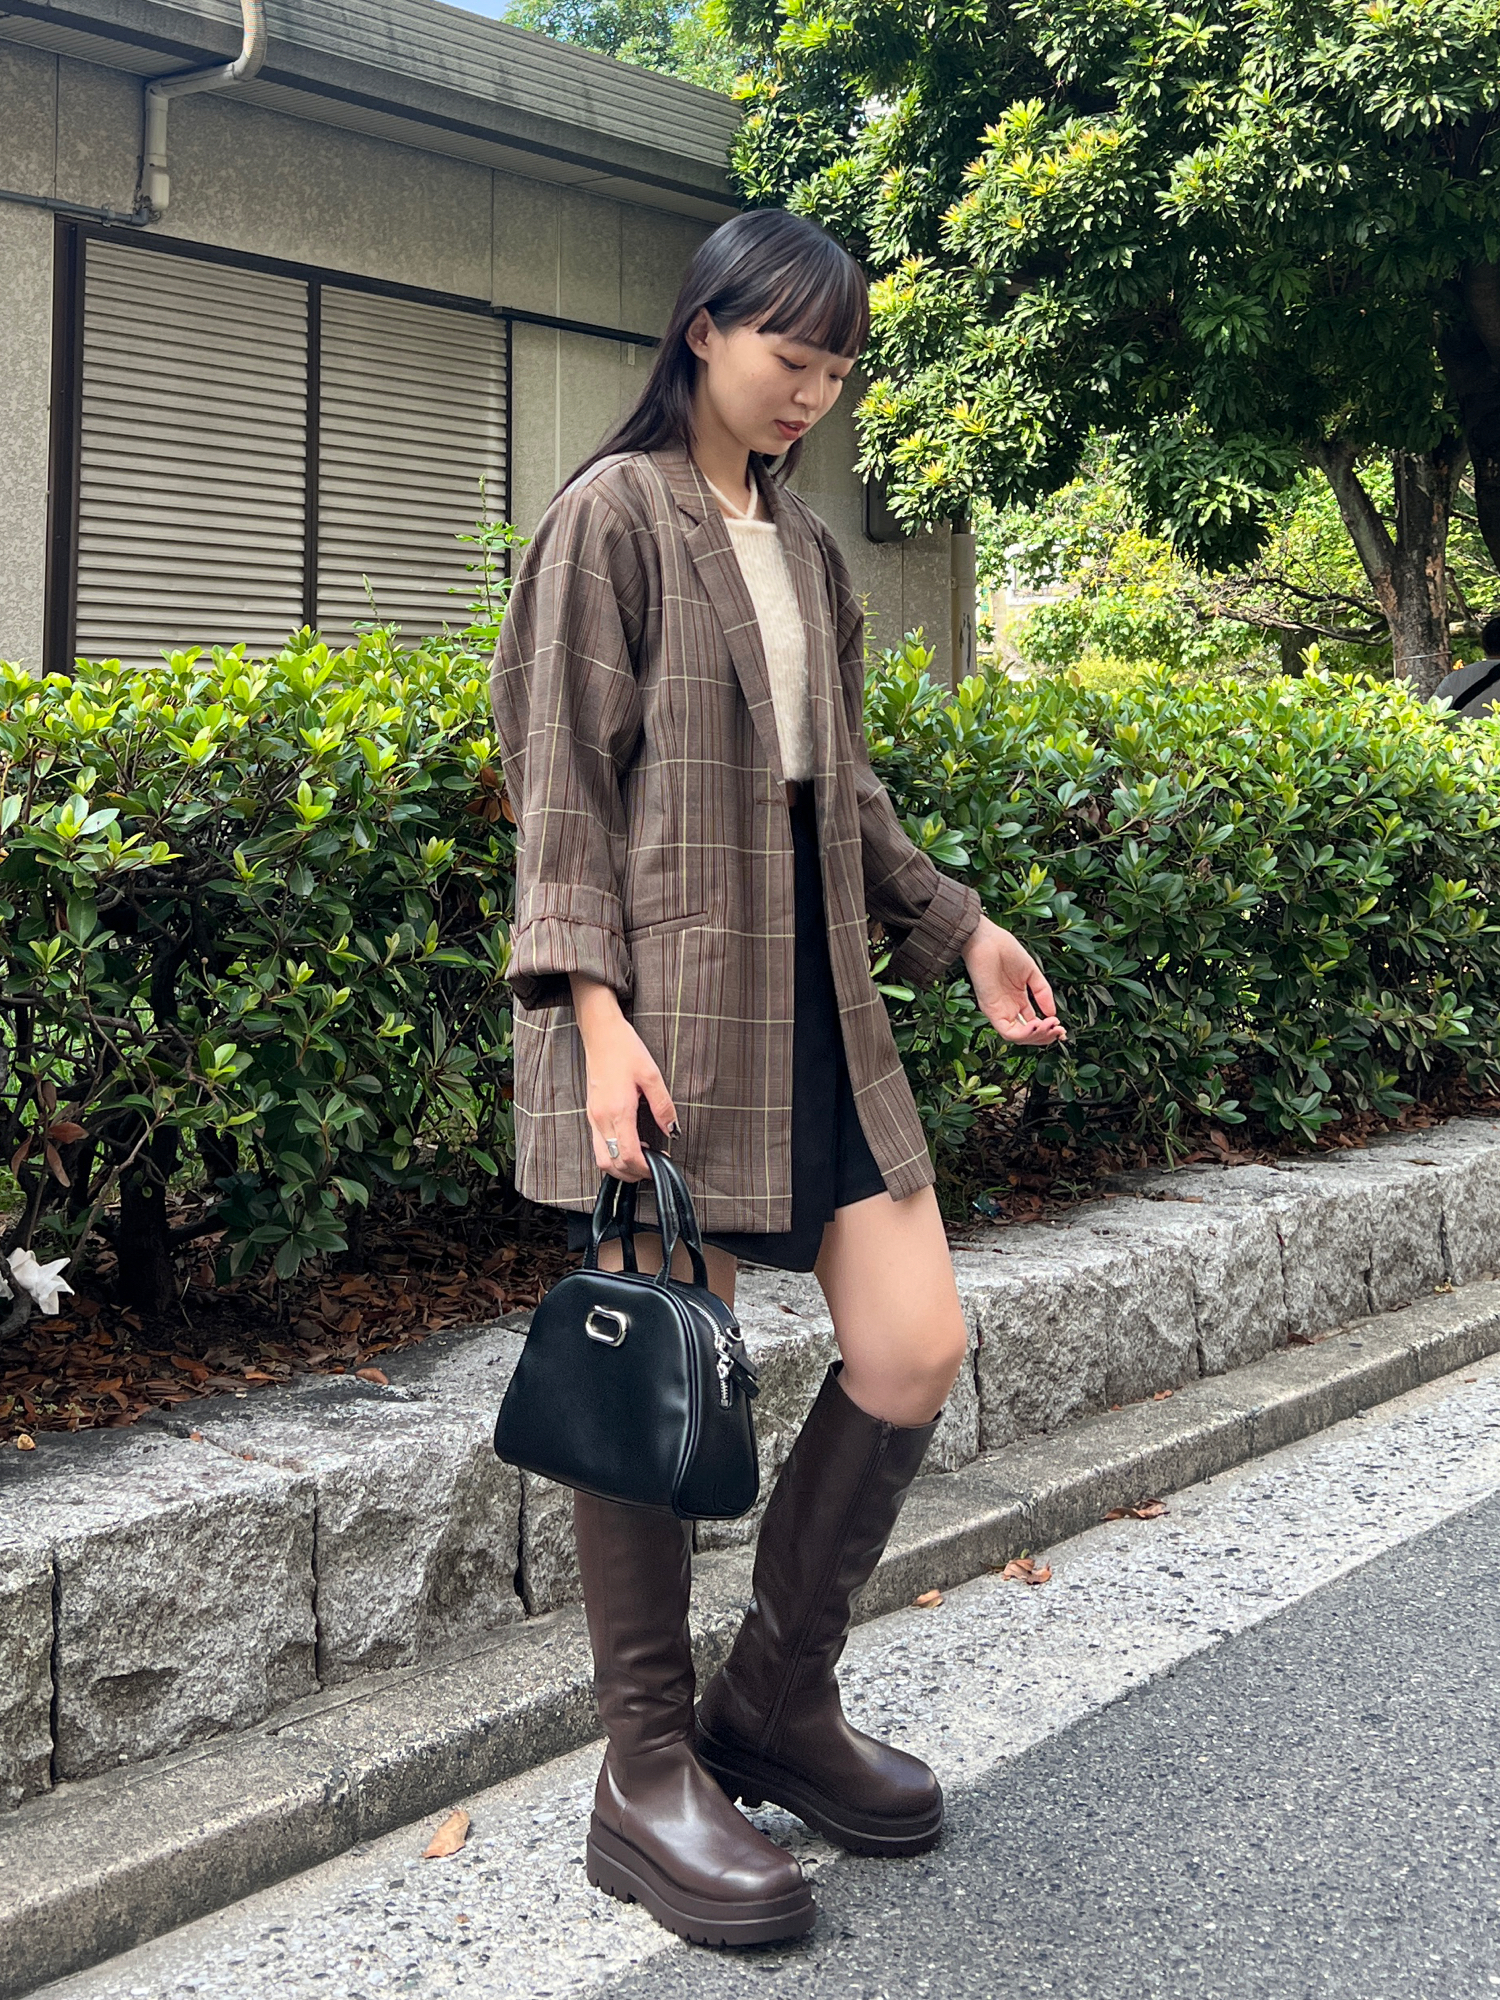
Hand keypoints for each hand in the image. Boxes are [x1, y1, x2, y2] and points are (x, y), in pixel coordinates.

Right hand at [568, 973, 679, 1179]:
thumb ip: (663, 1106)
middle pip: (611, 1165)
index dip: (645, 1168)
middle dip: (632, 1174)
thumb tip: (672, 1130)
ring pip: (601, 1158)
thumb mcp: (652, 1075)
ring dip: (620, 1166)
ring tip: (641, 1158)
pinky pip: (598, 1145)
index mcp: (617, 1110)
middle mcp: (601, 1118)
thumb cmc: (624, 1049)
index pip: (628, 1155)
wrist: (600, 1033)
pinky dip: (613, 1154)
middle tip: (652, 1168)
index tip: (660, 1166)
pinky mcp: (591, 1112)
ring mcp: (593, 1116)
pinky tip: (630, 1143)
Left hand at [960, 915, 1067, 1046]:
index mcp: (1018, 1001)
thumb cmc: (1006, 951)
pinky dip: (1024, 1033)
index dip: (1049, 1030)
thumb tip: (1053, 1014)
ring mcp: (999, 1011)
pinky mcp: (990, 1010)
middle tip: (1059, 1030)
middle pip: (1027, 1035)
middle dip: (1046, 1036)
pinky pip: (1007, 1031)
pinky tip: (1037, 1024)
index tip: (1062, 1028)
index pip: (1034, 1024)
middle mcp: (1008, 1009)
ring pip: (1018, 1037)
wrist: (988, 940)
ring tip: (1051, 1026)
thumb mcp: (1032, 974)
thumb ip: (1043, 993)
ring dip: (1037, 1036)